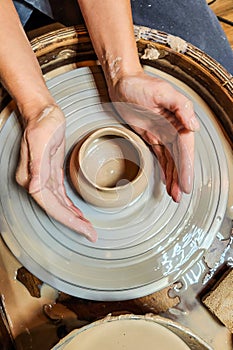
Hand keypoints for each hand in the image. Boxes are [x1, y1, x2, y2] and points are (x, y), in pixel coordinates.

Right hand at [16, 105, 96, 241]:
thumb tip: (33, 187)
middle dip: (75, 224)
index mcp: (32, 179)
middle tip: (92, 234)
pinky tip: (77, 212)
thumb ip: (36, 167)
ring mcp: (43, 179)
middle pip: (57, 210)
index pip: (52, 207)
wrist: (43, 113)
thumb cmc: (41, 124)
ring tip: (87, 228)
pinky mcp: (51, 174)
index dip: (69, 221)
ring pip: (59, 205)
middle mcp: (36, 183)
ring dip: (73, 218)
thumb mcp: (39, 142)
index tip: (85, 231)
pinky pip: (60, 196)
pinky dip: (69, 206)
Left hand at [109, 72, 198, 201]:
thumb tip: (193, 126)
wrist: (122, 83)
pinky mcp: (152, 137)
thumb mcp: (161, 91)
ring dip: (173, 178)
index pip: (185, 149)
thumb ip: (180, 106)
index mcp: (179, 120)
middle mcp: (173, 129)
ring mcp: (162, 135)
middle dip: (180, 178)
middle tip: (179, 195)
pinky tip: (167, 181)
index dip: (186, 168)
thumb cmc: (140, 84)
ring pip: (171, 161)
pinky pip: (161, 157)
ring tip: (174, 195)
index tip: (186, 184)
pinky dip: (165, 170)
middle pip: (179, 158)